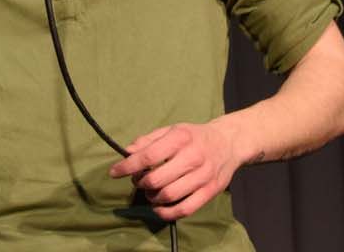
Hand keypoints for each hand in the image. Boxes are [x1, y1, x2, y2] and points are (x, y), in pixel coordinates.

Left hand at [108, 121, 242, 220]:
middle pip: (156, 179)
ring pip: (168, 196)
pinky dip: (166, 213)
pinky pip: (184, 209)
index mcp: (180, 138)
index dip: (127, 166)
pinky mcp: (209, 192)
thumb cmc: (195, 137)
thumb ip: (149, 140)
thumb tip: (128, 152)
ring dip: (152, 197)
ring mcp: (202, 176)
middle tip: (139, 181)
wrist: (228, 143)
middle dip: (141, 183)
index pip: (148, 156)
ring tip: (150, 191)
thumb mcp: (172, 130)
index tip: (114, 172)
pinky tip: (159, 207)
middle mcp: (192, 157)